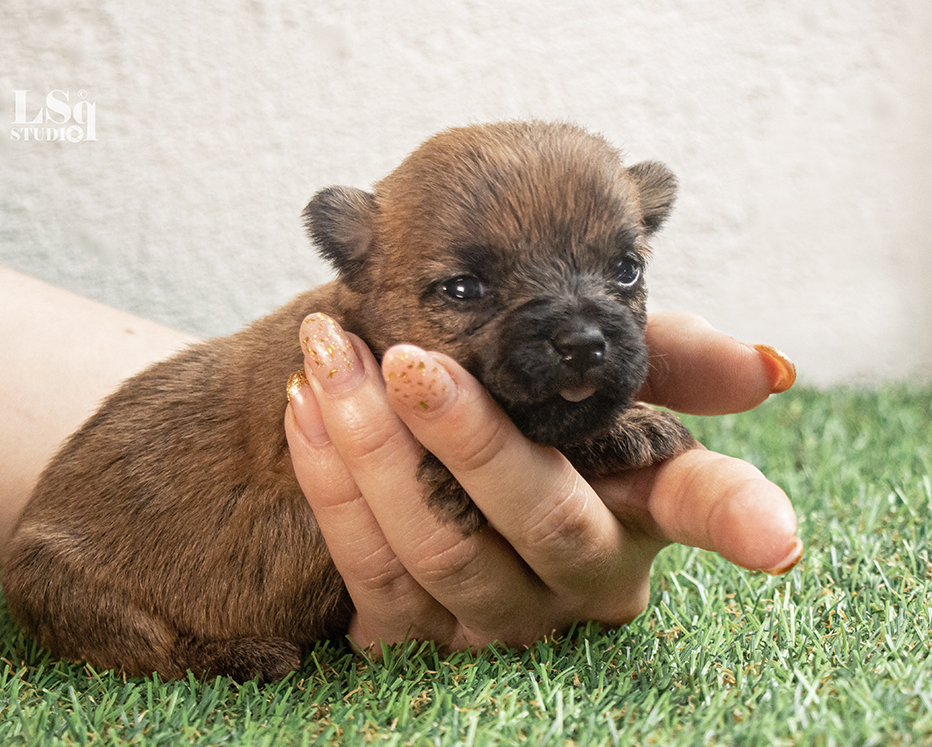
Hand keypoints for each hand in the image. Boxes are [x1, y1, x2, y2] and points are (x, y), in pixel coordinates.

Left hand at [284, 312, 800, 650]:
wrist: (427, 445)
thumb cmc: (532, 409)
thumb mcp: (597, 377)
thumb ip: (667, 358)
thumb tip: (766, 369)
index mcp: (637, 507)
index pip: (699, 509)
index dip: (738, 520)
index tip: (778, 540)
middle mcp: (576, 576)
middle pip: (539, 520)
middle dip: (469, 439)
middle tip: (408, 361)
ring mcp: (495, 616)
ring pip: (436, 550)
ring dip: (372, 450)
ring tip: (329, 358)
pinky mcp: (415, 631)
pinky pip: (365, 571)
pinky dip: (328, 485)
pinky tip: (304, 408)